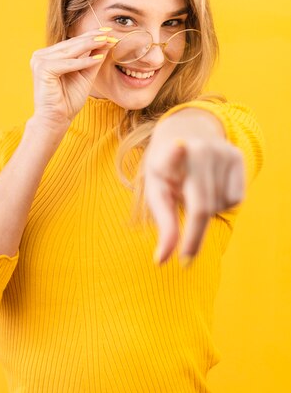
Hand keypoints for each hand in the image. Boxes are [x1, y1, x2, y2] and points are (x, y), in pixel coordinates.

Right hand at [30, 28, 114, 128]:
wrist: (57, 119)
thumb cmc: (69, 100)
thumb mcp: (85, 75)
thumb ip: (93, 59)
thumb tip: (106, 42)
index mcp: (49, 55)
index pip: (72, 42)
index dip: (91, 36)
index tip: (109, 31)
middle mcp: (41, 55)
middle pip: (71, 44)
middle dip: (92, 38)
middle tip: (110, 33)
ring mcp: (39, 61)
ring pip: (70, 51)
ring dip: (90, 46)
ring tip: (106, 41)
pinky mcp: (42, 69)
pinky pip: (67, 63)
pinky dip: (82, 62)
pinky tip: (97, 59)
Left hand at [143, 109, 244, 265]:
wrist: (186, 132)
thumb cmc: (166, 169)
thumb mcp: (156, 190)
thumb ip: (163, 224)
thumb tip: (161, 261)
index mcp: (167, 153)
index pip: (172, 156)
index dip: (175, 153)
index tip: (178, 147)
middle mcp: (196, 149)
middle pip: (201, 206)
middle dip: (194, 237)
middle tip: (186, 260)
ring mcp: (220, 151)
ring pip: (219, 206)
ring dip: (206, 212)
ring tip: (194, 194)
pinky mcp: (237, 156)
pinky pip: (235, 199)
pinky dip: (222, 203)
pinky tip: (211, 189)